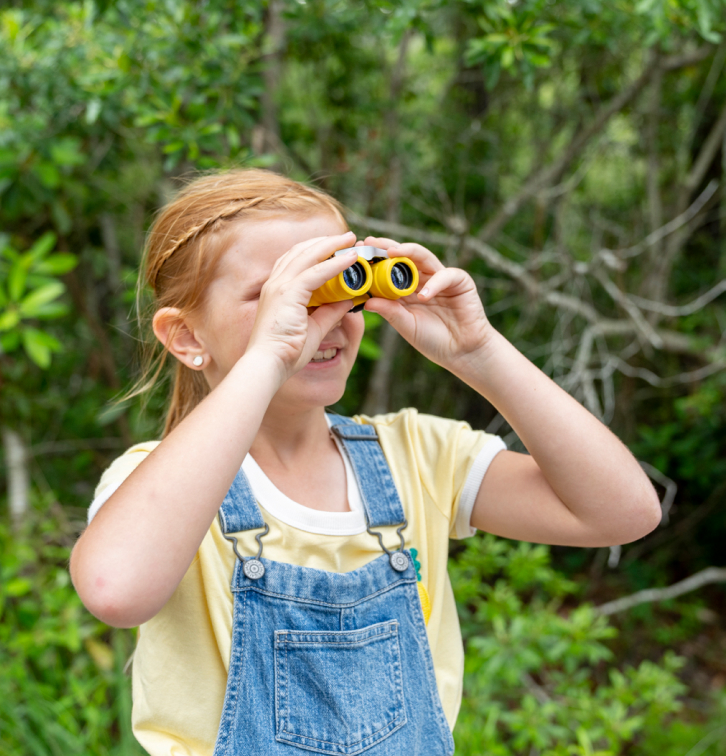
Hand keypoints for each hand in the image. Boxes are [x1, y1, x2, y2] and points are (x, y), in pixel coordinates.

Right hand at [245, 232, 358, 380]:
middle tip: (348, 237)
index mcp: (278, 290)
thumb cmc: (287, 351)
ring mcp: (280, 286)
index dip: (317, 250)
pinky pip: (316, 272)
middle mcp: (276, 283)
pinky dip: (335, 263)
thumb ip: (330, 312)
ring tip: (351, 240)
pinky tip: (350, 259)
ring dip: (332, 245)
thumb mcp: (315, 327)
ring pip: (309, 255)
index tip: (336, 247)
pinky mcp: (288, 293)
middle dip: (327, 241)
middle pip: (302, 251)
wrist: (269, 363)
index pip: (297, 260)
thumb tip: (348, 300)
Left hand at [360, 236, 491, 370]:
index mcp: (408, 289)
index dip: (375, 260)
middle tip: (370, 242)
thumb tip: (366, 301)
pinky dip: (434, 284)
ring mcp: (441, 278)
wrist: (461, 353)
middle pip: (405, 256)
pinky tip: (424, 296)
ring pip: (424, 257)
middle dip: (387, 247)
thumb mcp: (406, 325)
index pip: (390, 268)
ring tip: (392, 252)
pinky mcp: (460, 282)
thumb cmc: (433, 340)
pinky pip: (446, 276)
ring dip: (408, 252)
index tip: (357, 254)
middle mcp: (424, 279)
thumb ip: (390, 312)